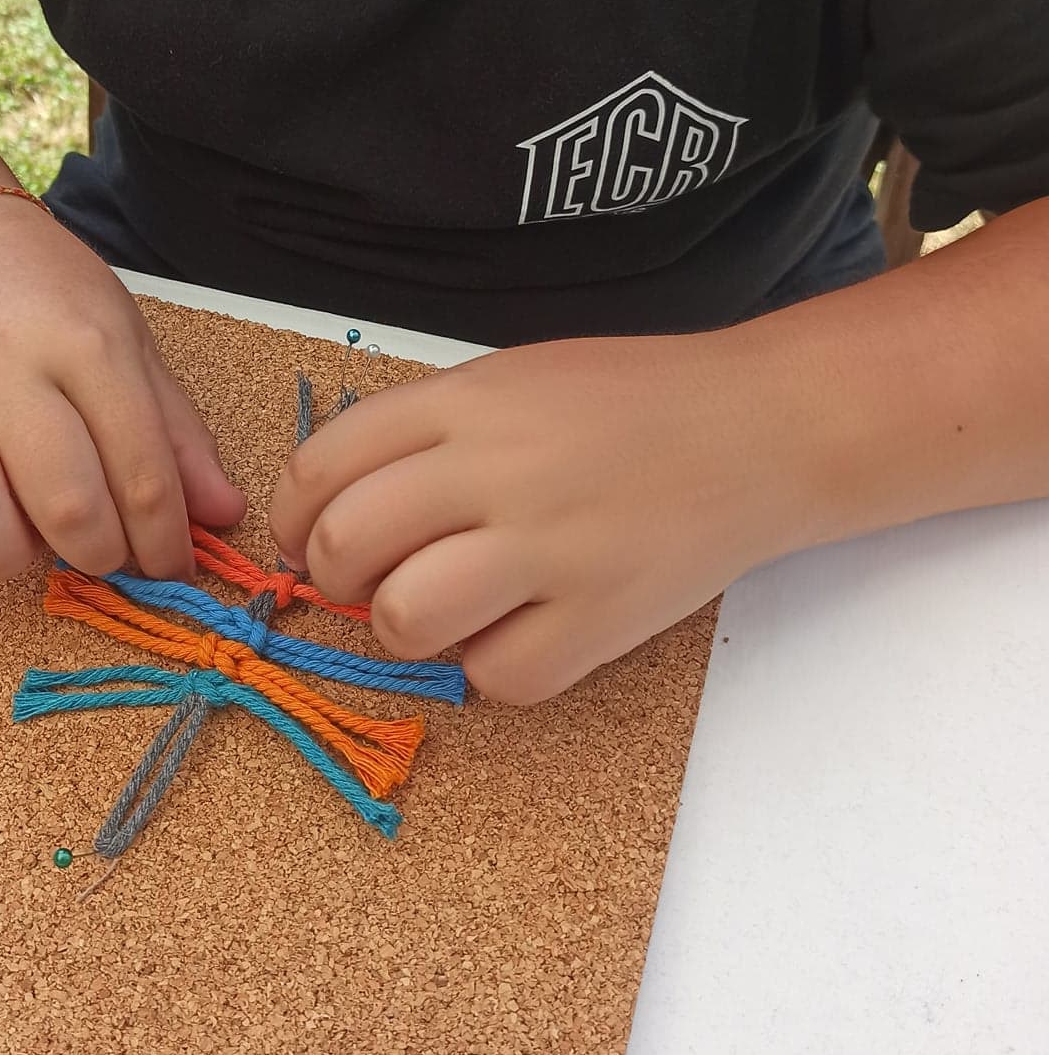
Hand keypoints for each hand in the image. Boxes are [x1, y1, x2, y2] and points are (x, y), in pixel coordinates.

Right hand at [0, 195, 244, 578]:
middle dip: (101, 554)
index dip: (166, 539)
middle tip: (107, 553)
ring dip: (12, 555)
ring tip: (33, 539)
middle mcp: (5, 368)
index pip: (141, 470)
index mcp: (84, 344)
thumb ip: (176, 432)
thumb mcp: (128, 340)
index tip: (173, 566)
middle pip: (64, 502)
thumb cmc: (46, 293)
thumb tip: (223, 514)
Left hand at [268, 333, 800, 702]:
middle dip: (334, 576)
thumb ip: (424, 431)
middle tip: (373, 577)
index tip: (306, 537)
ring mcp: (552, 547)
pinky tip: (524, 628)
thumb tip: (331, 511)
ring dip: (404, 625)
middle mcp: (500, 469)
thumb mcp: (512, 378)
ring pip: (404, 618)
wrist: (760, 428)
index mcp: (469, 401)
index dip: (293, 516)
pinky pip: (495, 676)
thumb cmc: (629, 402)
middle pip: (346, 545)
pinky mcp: (601, 619)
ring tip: (447, 606)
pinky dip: (494, 666)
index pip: (323, 465)